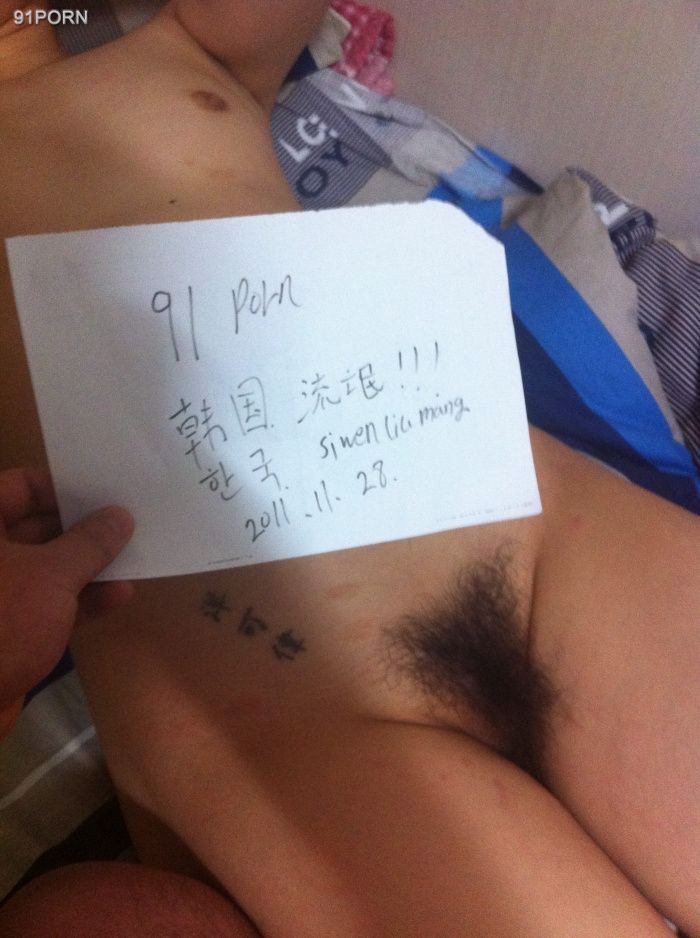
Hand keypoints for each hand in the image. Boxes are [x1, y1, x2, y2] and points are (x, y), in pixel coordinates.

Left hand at [0, 467, 134, 735]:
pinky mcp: (6, 629)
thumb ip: (89, 543)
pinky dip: (79, 598)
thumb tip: (120, 515)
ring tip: (133, 558)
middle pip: (36, 526)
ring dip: (87, 565)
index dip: (63, 487)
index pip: (20, 485)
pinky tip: (118, 596)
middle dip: (83, 528)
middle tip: (129, 524)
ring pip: (45, 567)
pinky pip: (47, 602)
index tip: (106, 494)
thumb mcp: (51, 575)